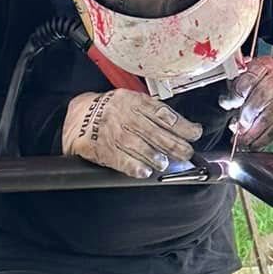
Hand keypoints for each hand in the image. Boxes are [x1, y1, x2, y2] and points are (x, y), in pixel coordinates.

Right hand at [62, 90, 201, 179]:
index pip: (163, 113)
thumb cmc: (111, 110)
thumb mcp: (131, 101)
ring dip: (154, 156)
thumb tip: (182, 128)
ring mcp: (112, 131)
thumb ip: (153, 112)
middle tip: (186, 153)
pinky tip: (144, 171)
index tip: (195, 133)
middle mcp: (124, 115)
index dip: (181, 125)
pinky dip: (133, 166)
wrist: (77, 115)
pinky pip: (119, 158)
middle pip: (154, 131)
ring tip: (165, 163)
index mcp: (134, 102)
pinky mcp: (101, 147)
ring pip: (138, 145)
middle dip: (174, 144)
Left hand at [220, 57, 272, 149]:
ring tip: (241, 141)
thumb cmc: (266, 79)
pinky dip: (264, 139)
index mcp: (265, 66)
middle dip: (246, 118)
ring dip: (253, 134)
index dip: (235, 95)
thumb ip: (236, 85)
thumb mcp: (250, 73)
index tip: (227, 104)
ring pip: (270, 118)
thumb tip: (227, 103)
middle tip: (236, 128)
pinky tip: (253, 144)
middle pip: (262, 101)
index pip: (248, 80)